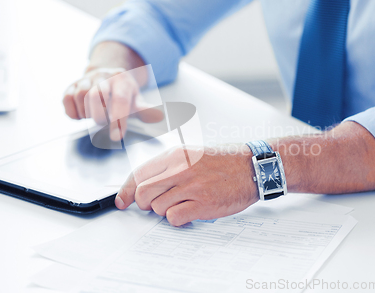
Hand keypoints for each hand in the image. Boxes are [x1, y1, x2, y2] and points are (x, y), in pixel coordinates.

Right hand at [62, 42, 162, 140]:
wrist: (107, 76)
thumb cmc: (123, 94)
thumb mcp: (137, 100)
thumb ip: (146, 111)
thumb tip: (160, 117)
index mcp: (122, 80)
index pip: (120, 100)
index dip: (118, 119)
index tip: (116, 137)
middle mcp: (103, 76)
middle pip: (96, 94)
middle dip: (99, 115)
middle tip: (103, 123)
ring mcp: (86, 79)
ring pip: (80, 94)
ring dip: (86, 112)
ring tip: (93, 117)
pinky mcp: (72, 84)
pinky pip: (67, 98)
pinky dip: (72, 111)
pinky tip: (81, 116)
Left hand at [115, 145, 259, 225]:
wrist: (252, 167)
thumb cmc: (224, 162)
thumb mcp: (192, 155)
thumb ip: (168, 168)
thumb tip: (143, 186)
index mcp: (175, 155)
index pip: (138, 174)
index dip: (126, 190)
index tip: (122, 201)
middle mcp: (180, 169)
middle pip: (143, 193)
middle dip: (146, 204)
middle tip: (158, 204)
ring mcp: (191, 186)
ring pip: (157, 207)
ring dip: (165, 211)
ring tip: (182, 204)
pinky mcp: (202, 203)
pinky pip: (174, 218)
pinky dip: (177, 219)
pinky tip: (189, 212)